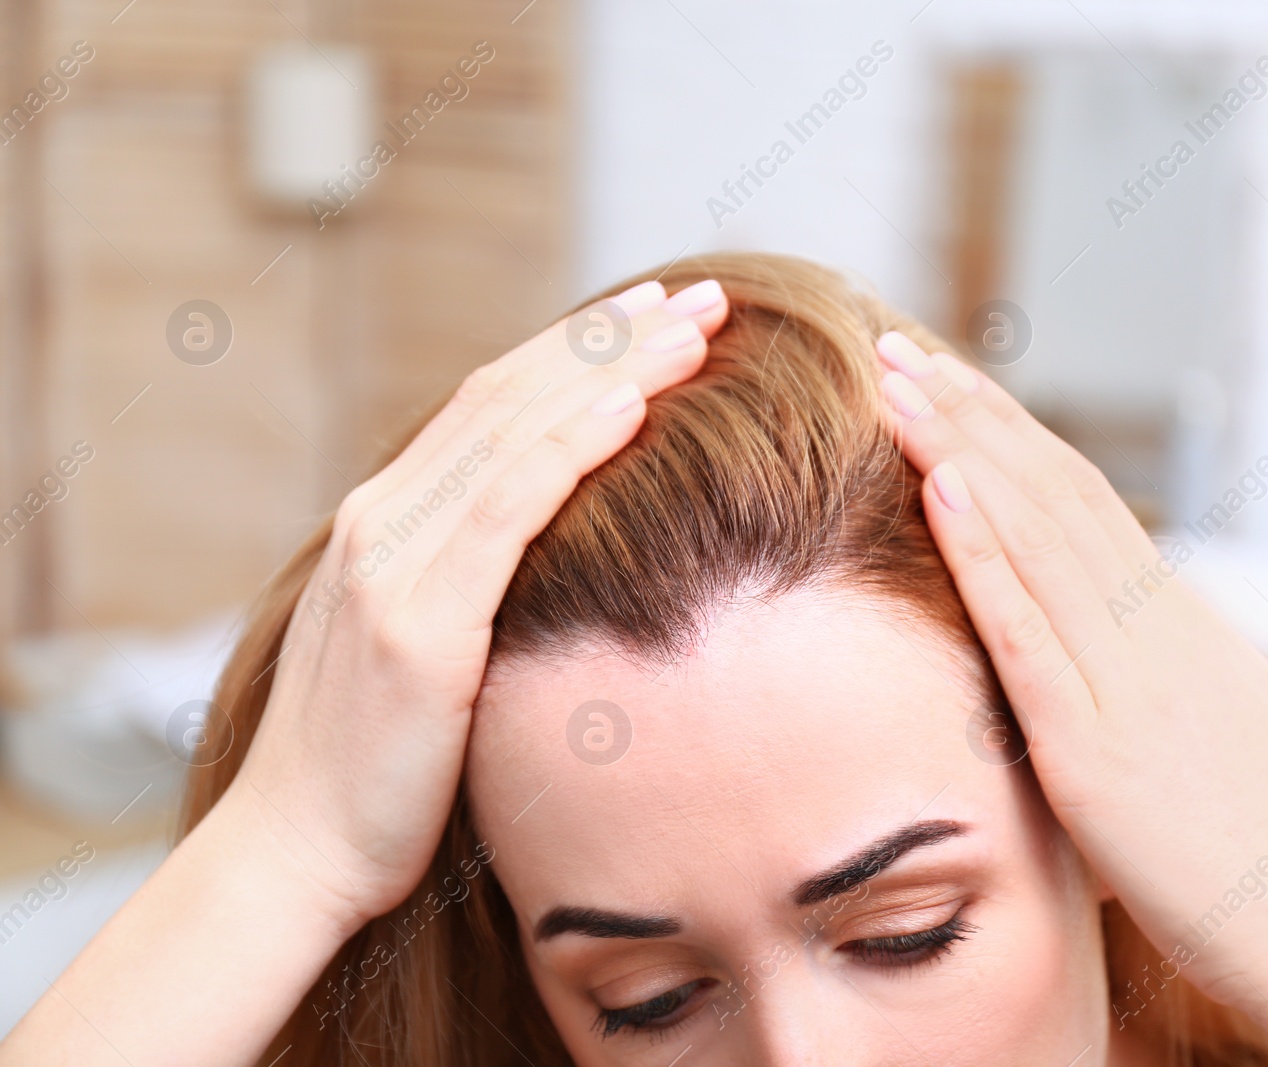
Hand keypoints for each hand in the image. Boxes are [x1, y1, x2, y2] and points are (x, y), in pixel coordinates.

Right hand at [221, 278, 730, 930]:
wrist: (293, 853)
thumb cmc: (377, 765)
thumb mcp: (426, 645)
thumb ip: (474, 581)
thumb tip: (563, 553)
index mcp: (388, 520)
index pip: (496, 403)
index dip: (580, 351)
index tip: (656, 317)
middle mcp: (384, 519)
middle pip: (512, 395)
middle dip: (613, 338)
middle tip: (700, 296)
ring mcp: (391, 564)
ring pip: (514, 431)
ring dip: (613, 370)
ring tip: (696, 328)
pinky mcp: (416, 625)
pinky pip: (505, 509)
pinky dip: (570, 446)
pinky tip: (633, 405)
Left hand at [872, 331, 1267, 1063]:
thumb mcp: (1206, 733)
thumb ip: (1143, 682)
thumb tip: (1095, 653)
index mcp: (1173, 624)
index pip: (1079, 499)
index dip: (1007, 432)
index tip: (948, 379)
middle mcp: (1153, 629)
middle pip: (1051, 489)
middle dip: (968, 410)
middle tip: (895, 341)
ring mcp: (1127, 681)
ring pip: (1036, 534)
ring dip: (959, 448)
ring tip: (896, 377)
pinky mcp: (1100, 749)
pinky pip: (1031, 631)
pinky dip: (985, 553)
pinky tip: (944, 487)